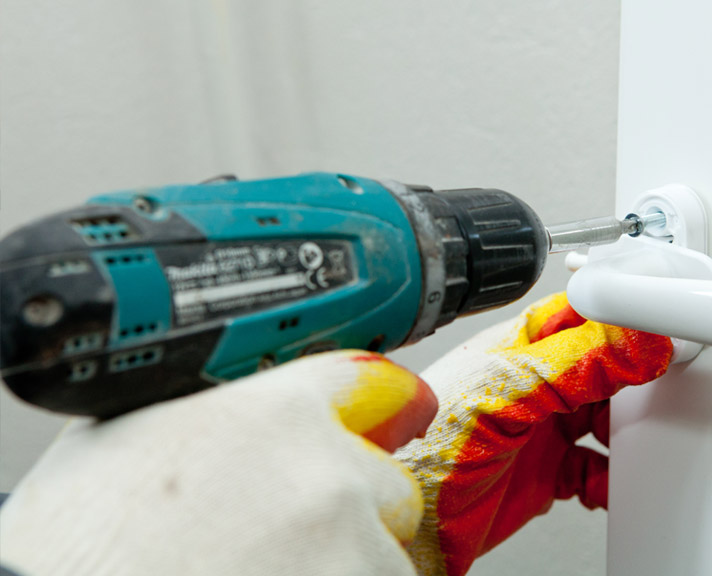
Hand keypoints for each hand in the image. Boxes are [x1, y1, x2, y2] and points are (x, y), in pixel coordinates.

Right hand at [0, 351, 436, 575]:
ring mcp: (351, 552)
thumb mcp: (129, 439)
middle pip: (385, 479)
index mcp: (271, 414)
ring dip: (347, 564)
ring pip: (386, 551)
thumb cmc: (78, 548)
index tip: (404, 410)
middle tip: (286, 538)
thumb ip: (210, 413)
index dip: (385, 402)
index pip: (371, 383)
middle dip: (353, 506)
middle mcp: (326, 477)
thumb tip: (238, 409)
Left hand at [396, 292, 672, 575]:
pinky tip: (610, 483)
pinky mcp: (544, 473)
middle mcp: (529, 385)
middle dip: (634, 377)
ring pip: (602, 418)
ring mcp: (538, 430)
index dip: (623, 314)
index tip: (668, 326)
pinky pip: (594, 468)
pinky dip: (612, 476)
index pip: (580, 314)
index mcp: (516, 349)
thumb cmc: (427, 451)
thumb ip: (573, 366)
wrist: (412, 526)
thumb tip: (637, 340)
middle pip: (601, 367)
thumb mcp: (505, 394)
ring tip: (642, 440)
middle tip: (666, 387)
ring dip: (627, 431)